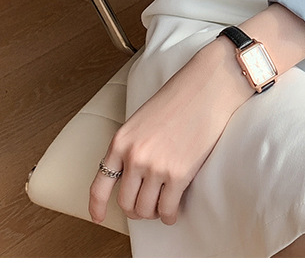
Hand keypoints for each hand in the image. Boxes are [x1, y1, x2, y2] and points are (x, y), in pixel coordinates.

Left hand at [89, 39, 252, 225]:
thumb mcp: (142, 120)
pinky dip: (170, 215)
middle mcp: (134, 156)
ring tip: (162, 206)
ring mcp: (155, 167)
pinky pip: (168, 210)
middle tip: (146, 207)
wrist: (207, 87)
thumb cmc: (179, 97)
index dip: (97, 206)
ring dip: (154, 213)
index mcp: (121, 141)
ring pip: (146, 210)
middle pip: (126, 203)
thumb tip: (132, 177)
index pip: (100, 184)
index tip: (98, 217)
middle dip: (135, 210)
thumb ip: (132, 146)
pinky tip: (174, 210)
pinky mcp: (179, 175)